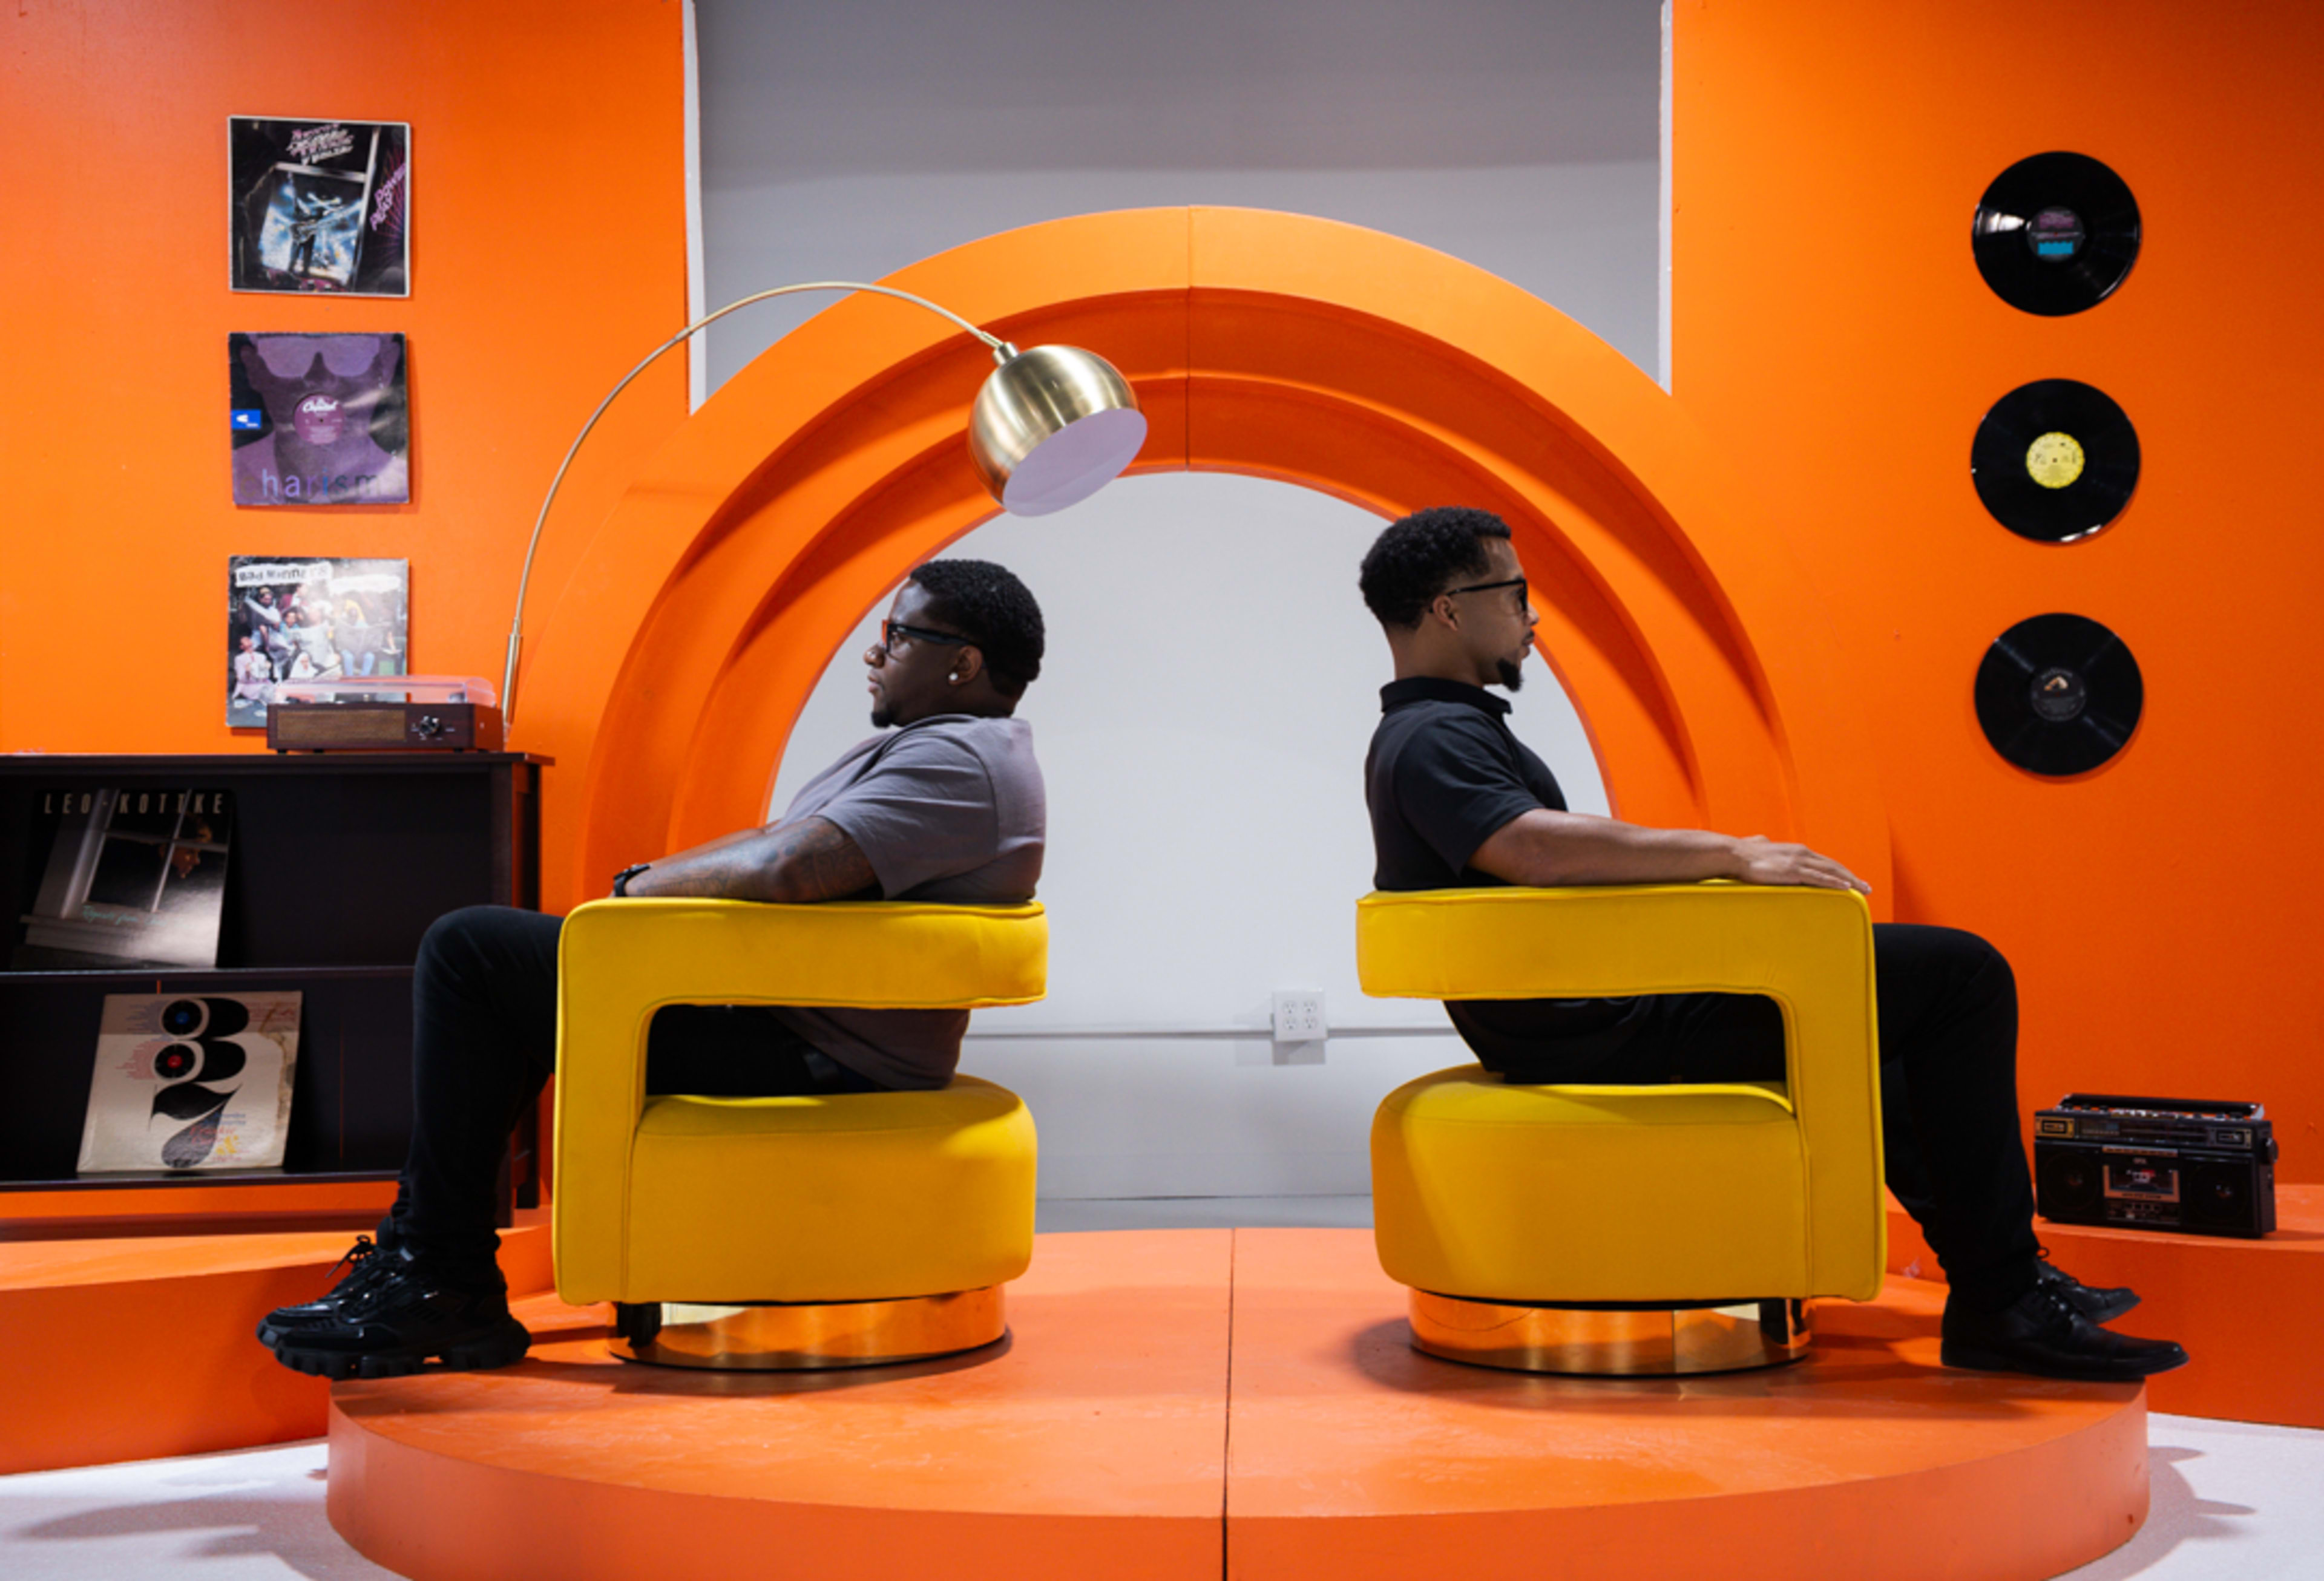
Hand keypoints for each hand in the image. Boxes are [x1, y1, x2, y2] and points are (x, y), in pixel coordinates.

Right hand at [1727, 835, 1870, 893]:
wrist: (1735, 854)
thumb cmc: (1745, 853)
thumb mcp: (1759, 847)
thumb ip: (1764, 844)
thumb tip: (1761, 841)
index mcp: (1797, 850)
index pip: (1825, 862)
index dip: (1840, 871)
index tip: (1851, 880)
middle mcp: (1802, 853)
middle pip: (1834, 866)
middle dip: (1851, 877)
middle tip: (1865, 887)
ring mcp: (1799, 862)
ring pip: (1832, 872)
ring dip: (1850, 881)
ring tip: (1862, 889)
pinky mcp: (1794, 871)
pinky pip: (1819, 878)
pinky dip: (1835, 883)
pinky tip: (1846, 888)